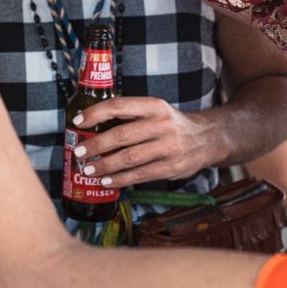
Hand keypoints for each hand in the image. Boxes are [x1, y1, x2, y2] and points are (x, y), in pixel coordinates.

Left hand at [73, 96, 217, 189]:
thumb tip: (93, 126)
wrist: (208, 139)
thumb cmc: (172, 124)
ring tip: (88, 170)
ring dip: (105, 165)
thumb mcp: (156, 110)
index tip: (78, 122)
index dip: (96, 113)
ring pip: (130, 158)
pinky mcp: (172, 168)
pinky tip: (107, 181)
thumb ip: (131, 115)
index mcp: (154, 106)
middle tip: (79, 152)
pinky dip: (121, 179)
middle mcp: (162, 125)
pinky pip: (141, 175)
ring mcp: (168, 147)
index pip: (120, 106)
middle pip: (122, 135)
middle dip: (96, 145)